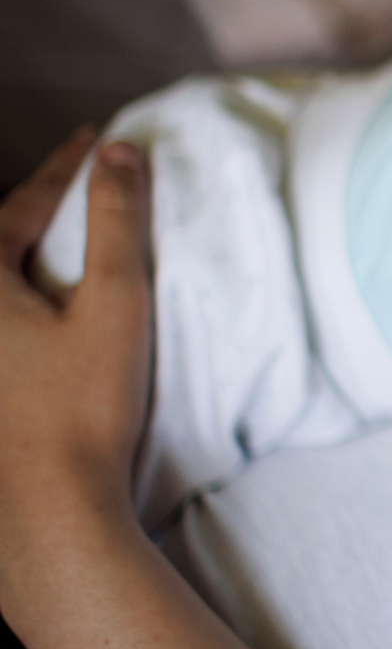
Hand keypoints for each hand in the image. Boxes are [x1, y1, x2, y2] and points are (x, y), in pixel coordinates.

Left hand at [0, 131, 151, 523]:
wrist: (48, 508)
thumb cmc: (81, 409)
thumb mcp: (113, 305)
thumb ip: (117, 223)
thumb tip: (118, 153)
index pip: (24, 205)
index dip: (67, 170)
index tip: (97, 140)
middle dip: (36, 205)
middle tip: (76, 181)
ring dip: (21, 251)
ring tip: (55, 236)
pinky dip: (17, 293)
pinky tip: (40, 307)